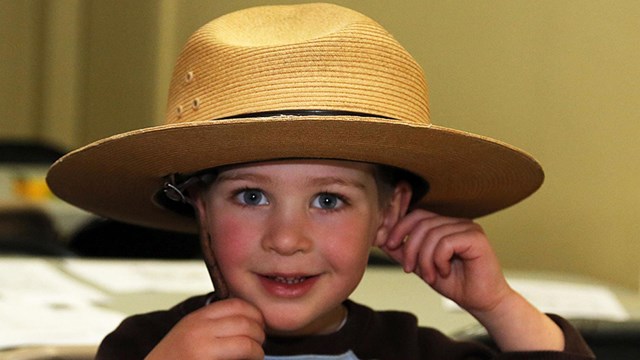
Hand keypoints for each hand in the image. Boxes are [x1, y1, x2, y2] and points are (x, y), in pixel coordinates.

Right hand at [145, 298, 264, 359]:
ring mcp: (202, 349)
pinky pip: (239, 358)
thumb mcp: (189, 333)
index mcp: (197, 318)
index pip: (237, 305)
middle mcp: (199, 329)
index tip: (259, 325)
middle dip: (260, 333)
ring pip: (246, 343)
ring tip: (256, 356)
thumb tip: (249, 321)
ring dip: (257, 351)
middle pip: (245, 323)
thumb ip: (212, 325)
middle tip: (260, 343)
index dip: (255, 314)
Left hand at [379, 209, 564, 351]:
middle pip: (421, 223)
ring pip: (432, 234)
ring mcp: (468, 227)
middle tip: (410, 269)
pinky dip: (439, 260)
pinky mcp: (476, 238)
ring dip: (425, 259)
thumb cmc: (455, 283)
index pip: (417, 215)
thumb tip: (380, 238)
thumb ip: (404, 251)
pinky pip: (445, 243)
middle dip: (410, 247)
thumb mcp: (421, 266)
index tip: (389, 245)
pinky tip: (445, 271)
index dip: (399, 227)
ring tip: (431, 276)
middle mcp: (457, 222)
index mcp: (445, 225)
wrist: (481, 302)